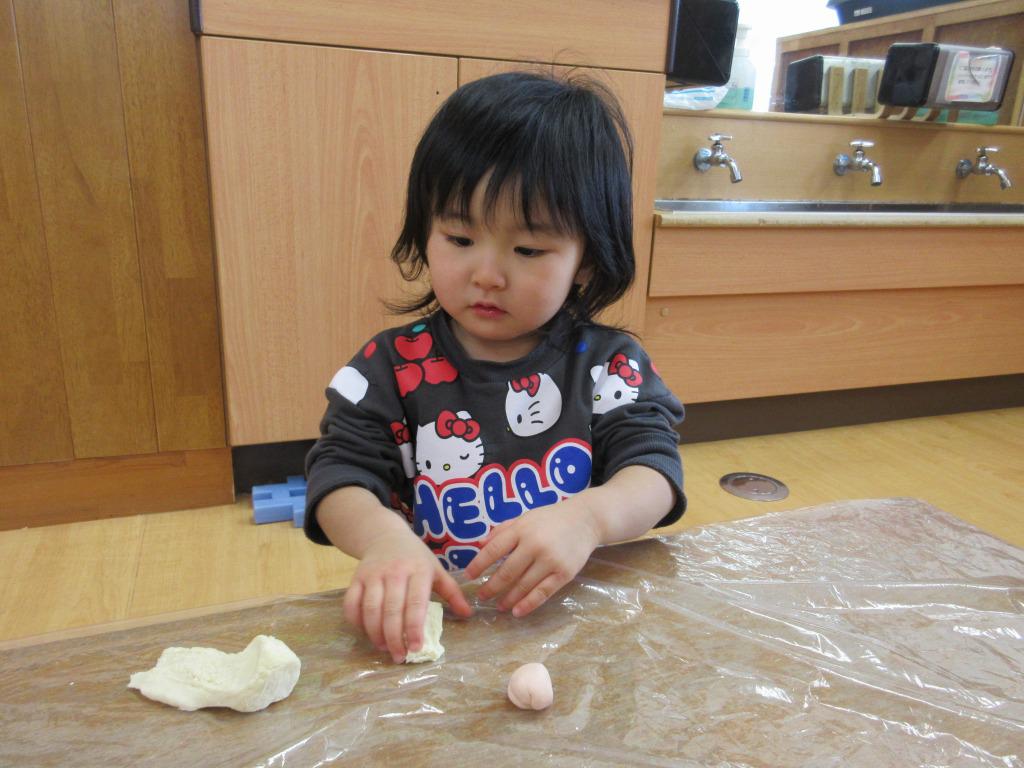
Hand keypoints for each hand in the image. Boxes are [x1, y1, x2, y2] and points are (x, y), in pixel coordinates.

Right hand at [343, 532, 472, 662]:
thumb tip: (468, 614)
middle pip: (391, 610)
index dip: (414, 628)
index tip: (415, 648)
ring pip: (371, 609)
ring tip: (383, 648)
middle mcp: (395, 572)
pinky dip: (356, 621)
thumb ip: (452, 592)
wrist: (385, 536)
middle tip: (399, 656)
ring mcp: (373, 574)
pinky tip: (366, 633)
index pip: (415, 603)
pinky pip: (352, 603)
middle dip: (394, 637)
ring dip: (375, 633)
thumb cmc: (415, 557)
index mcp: (418, 570)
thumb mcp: (436, 569)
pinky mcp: (356, 578)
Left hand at [464, 495, 600, 617]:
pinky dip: (528, 604)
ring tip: (498, 606)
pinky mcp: (564, 573)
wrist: (585, 520)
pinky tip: (517, 612)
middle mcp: (534, 545)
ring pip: (523, 585)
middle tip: (481, 596)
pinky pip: (543, 592)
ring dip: (508, 599)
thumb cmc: (550, 519)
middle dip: (491, 587)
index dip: (479, 564)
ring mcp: (550, 560)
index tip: (468, 576)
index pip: (494, 550)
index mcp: (521, 529)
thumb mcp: (524, 517)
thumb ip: (502, 530)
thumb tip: (480, 545)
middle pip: (507, 571)